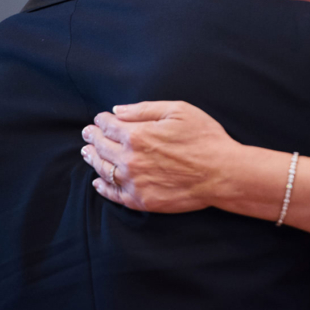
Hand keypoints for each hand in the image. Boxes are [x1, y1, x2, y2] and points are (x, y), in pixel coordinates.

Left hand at [80, 101, 238, 212]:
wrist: (222, 173)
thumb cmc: (204, 138)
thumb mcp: (178, 111)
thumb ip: (144, 109)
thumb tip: (117, 111)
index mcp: (137, 135)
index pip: (108, 125)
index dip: (101, 120)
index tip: (100, 119)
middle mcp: (130, 160)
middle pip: (101, 147)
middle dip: (92, 137)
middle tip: (87, 134)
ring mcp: (134, 182)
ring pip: (103, 170)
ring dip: (93, 159)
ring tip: (88, 153)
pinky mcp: (141, 200)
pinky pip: (114, 194)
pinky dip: (102, 187)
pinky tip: (98, 182)